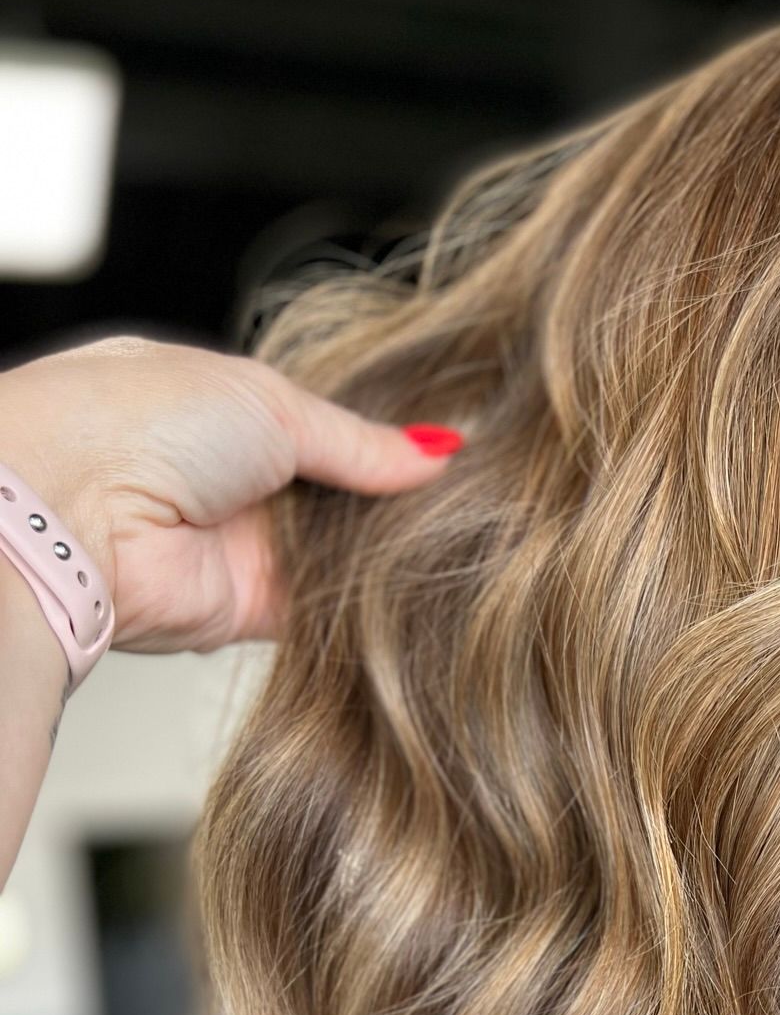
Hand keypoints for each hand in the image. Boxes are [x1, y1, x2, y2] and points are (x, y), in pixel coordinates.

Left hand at [0, 333, 462, 660]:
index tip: (449, 450)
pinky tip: (423, 584)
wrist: (74, 513)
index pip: (322, 427)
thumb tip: (433, 451)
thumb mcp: (272, 403)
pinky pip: (326, 609)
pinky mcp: (249, 610)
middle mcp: (230, 478)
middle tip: (470, 498)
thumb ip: (359, 442)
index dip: (381, 441)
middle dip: (393, 499)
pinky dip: (367, 602)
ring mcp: (240, 544)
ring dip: (385, 550)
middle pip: (337, 495)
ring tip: (464, 535)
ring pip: (338, 553)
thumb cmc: (140, 423)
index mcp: (222, 406)